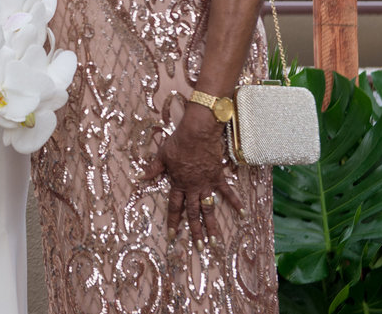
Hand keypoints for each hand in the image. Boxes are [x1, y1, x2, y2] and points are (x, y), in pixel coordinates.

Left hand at [142, 105, 242, 250]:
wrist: (197, 133)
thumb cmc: (177, 143)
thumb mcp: (162, 156)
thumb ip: (153, 169)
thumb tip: (139, 177)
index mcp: (178, 184)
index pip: (175, 207)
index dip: (173, 222)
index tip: (172, 237)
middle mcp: (193, 188)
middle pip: (193, 213)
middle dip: (195, 231)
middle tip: (199, 247)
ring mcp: (206, 183)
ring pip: (209, 208)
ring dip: (212, 225)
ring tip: (215, 241)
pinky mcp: (218, 176)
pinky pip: (227, 192)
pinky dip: (235, 202)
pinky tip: (242, 214)